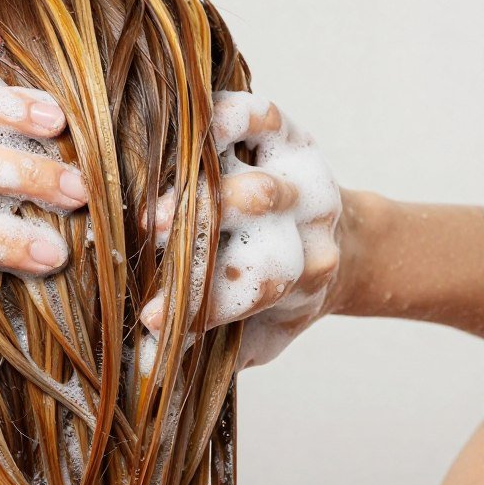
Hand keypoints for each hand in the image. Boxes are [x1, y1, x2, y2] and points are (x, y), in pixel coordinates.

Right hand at [140, 91, 343, 368]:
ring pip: (254, 179)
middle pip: (248, 232)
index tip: (149, 318)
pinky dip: (223, 118)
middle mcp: (304, 228)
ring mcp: (299, 178)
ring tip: (152, 192)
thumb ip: (203, 351)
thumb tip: (137, 367)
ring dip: (200, 187)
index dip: (193, 308)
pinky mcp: (291, 135)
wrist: (346, 250)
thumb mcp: (253, 340)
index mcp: (296, 281)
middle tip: (144, 234)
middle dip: (194, 232)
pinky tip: (187, 128)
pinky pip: (260, 117)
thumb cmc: (279, 303)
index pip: (241, 296)